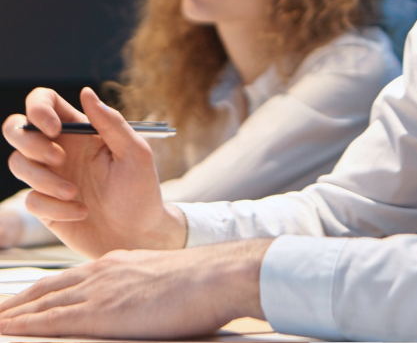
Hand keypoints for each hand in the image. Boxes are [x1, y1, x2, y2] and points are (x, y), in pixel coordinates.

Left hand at [0, 239, 270, 338]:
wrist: (216, 276)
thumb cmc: (200, 284)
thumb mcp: (160, 282)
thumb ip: (136, 293)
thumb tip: (129, 310)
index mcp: (115, 265)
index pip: (64, 282)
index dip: (36, 295)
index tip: (15, 305)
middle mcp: (102, 272)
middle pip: (45, 291)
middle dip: (14, 305)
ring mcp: (100, 290)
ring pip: (41, 304)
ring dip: (11, 315)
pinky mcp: (102, 312)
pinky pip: (52, 320)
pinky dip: (25, 326)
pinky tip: (6, 331)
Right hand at [2, 87, 185, 257]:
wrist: (137, 235)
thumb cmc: (141, 189)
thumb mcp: (135, 153)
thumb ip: (111, 122)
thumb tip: (86, 92)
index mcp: (81, 130)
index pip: (45, 102)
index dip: (38, 107)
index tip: (54, 129)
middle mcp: (60, 149)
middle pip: (16, 128)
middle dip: (29, 141)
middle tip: (59, 159)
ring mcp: (49, 177)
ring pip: (18, 163)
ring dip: (44, 179)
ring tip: (75, 193)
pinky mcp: (44, 206)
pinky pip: (31, 199)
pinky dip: (54, 207)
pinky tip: (81, 213)